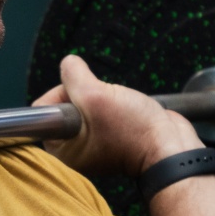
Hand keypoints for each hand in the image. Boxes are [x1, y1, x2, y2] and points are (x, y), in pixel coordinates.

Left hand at [32, 54, 200, 177]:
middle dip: (85, 94)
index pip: (43, 109)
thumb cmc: (134, 131)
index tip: (84, 95)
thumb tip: (68, 64)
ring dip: (102, 97)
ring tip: (119, 108)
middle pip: (65, 104)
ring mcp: (92, 145)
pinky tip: (126, 111)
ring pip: (86, 105)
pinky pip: (102, 110)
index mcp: (61, 150)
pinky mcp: (110, 137)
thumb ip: (73, 76)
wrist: (171, 147)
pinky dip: (113, 104)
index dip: (63, 92)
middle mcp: (73, 150)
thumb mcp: (96, 96)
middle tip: (105, 102)